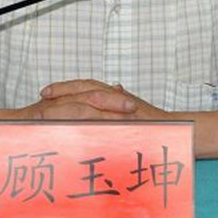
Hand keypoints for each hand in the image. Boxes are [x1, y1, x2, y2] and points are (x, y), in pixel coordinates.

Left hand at [30, 79, 167, 120]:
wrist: (177, 131)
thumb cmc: (156, 124)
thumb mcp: (135, 108)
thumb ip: (121, 97)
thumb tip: (115, 86)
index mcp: (114, 95)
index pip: (85, 87)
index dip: (65, 88)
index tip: (46, 92)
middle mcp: (115, 99)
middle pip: (82, 90)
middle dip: (60, 94)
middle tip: (40, 98)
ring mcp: (118, 109)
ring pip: (88, 101)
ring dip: (65, 105)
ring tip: (45, 110)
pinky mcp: (123, 120)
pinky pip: (100, 119)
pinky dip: (82, 120)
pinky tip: (67, 125)